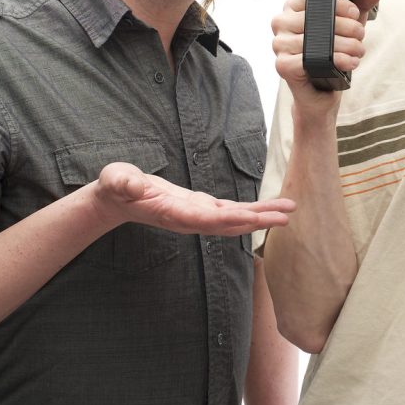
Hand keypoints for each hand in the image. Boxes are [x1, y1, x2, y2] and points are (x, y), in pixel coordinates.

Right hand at [92, 162, 295, 234]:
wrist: (117, 200)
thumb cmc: (116, 187)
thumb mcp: (115, 180)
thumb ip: (121, 183)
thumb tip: (128, 185)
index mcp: (173, 213)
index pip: (205, 219)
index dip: (230, 219)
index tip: (254, 218)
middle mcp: (189, 219)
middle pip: (228, 223)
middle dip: (257, 220)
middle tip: (286, 216)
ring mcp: (196, 215)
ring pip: (234, 219)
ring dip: (261, 216)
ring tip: (288, 210)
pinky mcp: (200, 208)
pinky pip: (230, 211)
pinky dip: (250, 210)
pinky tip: (268, 209)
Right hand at [271, 0, 381, 107]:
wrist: (321, 91)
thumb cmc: (331, 52)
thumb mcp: (349, 24)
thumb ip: (361, 4)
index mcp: (293, 6)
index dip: (339, 3)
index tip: (355, 13)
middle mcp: (282, 22)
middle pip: (317, 17)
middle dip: (348, 27)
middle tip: (360, 36)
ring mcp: (280, 43)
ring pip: (317, 39)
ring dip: (346, 45)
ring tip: (358, 50)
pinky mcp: (283, 64)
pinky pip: (310, 58)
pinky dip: (336, 60)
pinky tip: (348, 62)